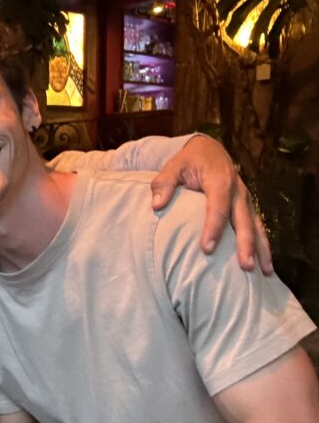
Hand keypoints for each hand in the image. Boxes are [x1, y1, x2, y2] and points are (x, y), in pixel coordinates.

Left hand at [150, 135, 272, 273]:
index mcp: (219, 181)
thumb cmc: (188, 161)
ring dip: (261, 249)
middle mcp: (238, 191)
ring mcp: (246, 199)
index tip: (207, 249)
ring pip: (256, 226)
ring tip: (264, 272)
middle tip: (245, 267)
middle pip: (243, 221)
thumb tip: (156, 205)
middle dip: (245, 245)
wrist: (209, 150)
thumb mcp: (172, 166)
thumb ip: (163, 184)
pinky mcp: (248, 206)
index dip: (213, 228)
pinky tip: (265, 264)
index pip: (218, 207)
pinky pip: (257, 227)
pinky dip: (263, 245)